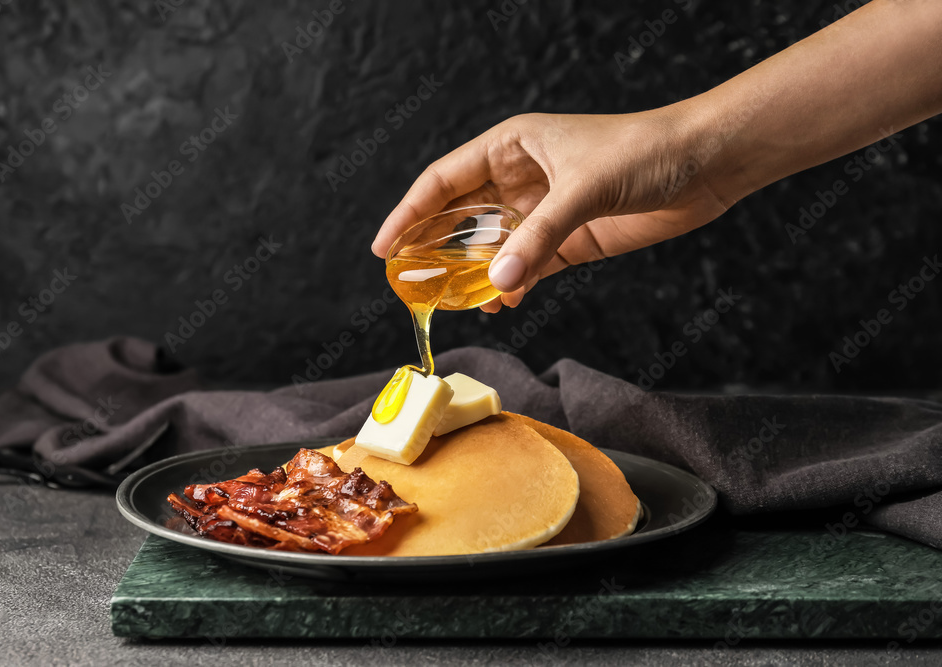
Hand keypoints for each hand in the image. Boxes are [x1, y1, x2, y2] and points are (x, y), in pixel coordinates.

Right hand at [371, 110, 730, 311]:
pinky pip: (527, 266)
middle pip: (460, 216)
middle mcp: (520, 177)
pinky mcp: (569, 239)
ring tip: (450, 303)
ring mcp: (544, 210)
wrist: (705, 165)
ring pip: (492, 246)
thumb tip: (498, 284)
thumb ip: (538, 237)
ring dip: (472, 274)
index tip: (383, 248)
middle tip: (407, 283)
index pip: (443, 180)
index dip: (409, 212)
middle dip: (433, 248)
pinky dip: (512, 286)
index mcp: (510, 146)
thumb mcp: (583, 189)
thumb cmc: (644, 152)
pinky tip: (502, 304)